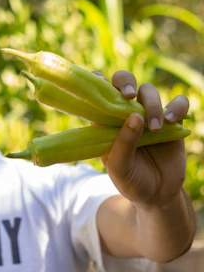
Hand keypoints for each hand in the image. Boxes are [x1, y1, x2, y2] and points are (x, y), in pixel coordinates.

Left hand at [98, 70, 189, 208]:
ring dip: (152, 104)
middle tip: (129, 96)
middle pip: (124, 81)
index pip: (98, 91)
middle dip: (126, 82)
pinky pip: (179, 103)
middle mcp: (125, 112)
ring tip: (154, 127)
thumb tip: (134, 116)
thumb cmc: (130, 180)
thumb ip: (123, 143)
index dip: (97, 80)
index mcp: (105, 119)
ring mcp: (148, 114)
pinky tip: (171, 121)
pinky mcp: (172, 121)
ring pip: (149, 90)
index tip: (100, 81)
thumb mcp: (119, 167)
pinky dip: (176, 107)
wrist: (157, 196)